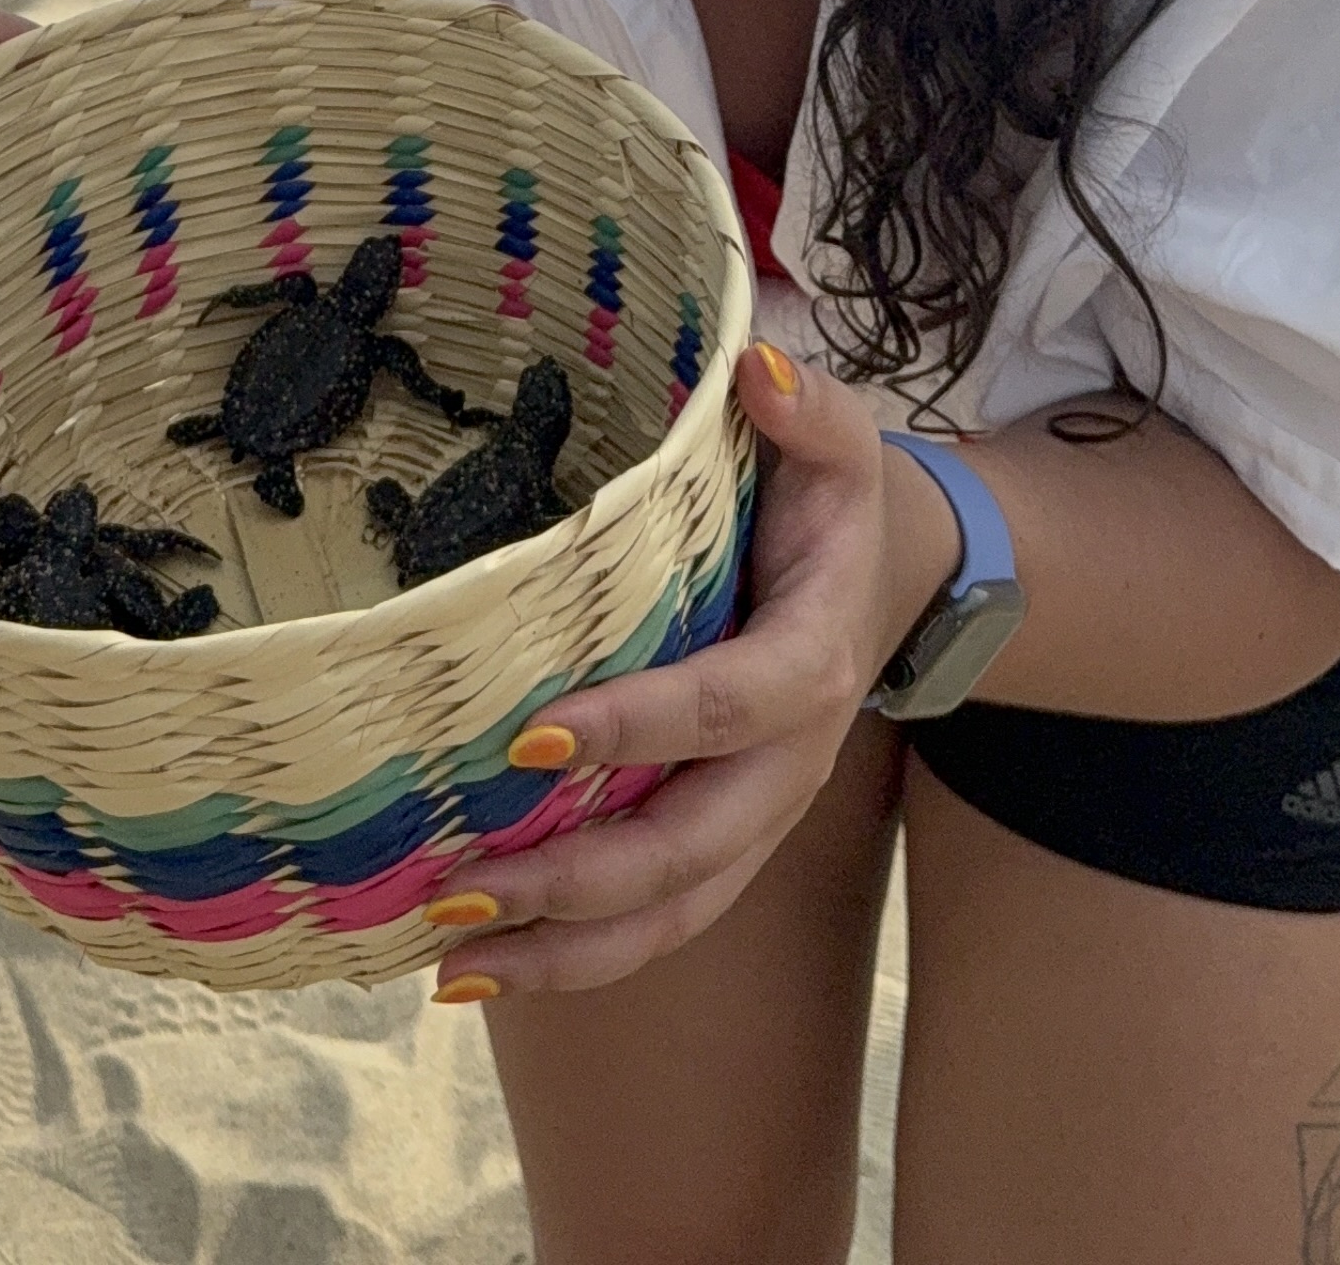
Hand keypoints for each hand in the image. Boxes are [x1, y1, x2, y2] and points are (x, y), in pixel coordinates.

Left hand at [424, 344, 959, 998]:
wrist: (888, 576)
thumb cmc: (833, 501)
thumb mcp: (842, 441)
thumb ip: (813, 410)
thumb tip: (761, 369)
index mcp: (812, 662)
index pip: (726, 707)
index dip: (637, 728)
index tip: (532, 736)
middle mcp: (788, 764)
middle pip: (694, 847)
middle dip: (581, 875)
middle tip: (468, 882)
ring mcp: (757, 817)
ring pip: (672, 911)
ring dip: (564, 947)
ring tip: (451, 956)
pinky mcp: (723, 846)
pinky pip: (657, 920)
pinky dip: (572, 957)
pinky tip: (472, 970)